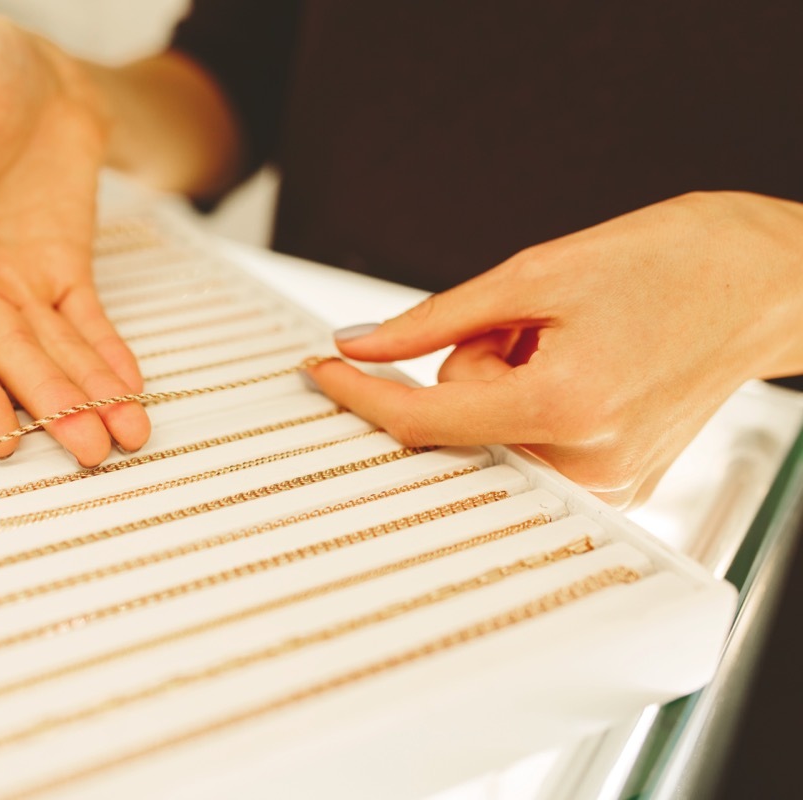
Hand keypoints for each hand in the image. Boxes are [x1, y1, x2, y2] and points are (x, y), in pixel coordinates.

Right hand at [0, 15, 148, 465]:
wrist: (38, 68)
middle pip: (11, 355)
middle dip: (51, 404)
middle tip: (88, 450)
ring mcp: (19, 277)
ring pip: (53, 350)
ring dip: (87, 394)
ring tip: (123, 435)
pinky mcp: (63, 267)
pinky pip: (86, 321)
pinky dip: (108, 355)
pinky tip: (128, 390)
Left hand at [308, 191, 802, 505]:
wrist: (764, 279)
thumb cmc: (671, 261)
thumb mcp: (537, 272)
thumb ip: (434, 319)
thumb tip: (361, 343)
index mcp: (563, 407)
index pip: (424, 421)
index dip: (360, 394)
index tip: (323, 371)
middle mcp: (587, 464)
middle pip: (460, 426)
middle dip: (470, 368)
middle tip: (526, 323)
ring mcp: (607, 484)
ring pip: (492, 436)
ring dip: (503, 384)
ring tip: (567, 340)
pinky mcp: (619, 486)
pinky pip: (530, 447)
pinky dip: (531, 405)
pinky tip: (580, 368)